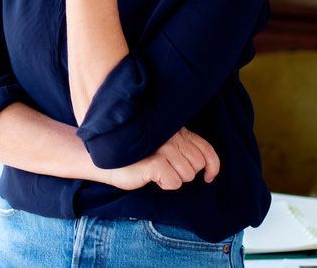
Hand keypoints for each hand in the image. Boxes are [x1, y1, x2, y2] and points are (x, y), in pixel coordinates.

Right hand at [102, 127, 220, 190]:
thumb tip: (204, 166)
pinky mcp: (154, 162)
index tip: (209, 177)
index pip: (206, 149)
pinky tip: (152, 178)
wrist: (103, 160)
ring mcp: (163, 148)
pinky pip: (174, 182)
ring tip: (157, 172)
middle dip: (186, 174)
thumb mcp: (161, 147)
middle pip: (197, 165)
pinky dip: (165, 184)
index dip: (212, 166)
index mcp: (176, 131)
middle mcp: (171, 137)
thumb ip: (181, 149)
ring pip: (187, 175)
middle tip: (166, 171)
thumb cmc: (133, 156)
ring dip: (174, 179)